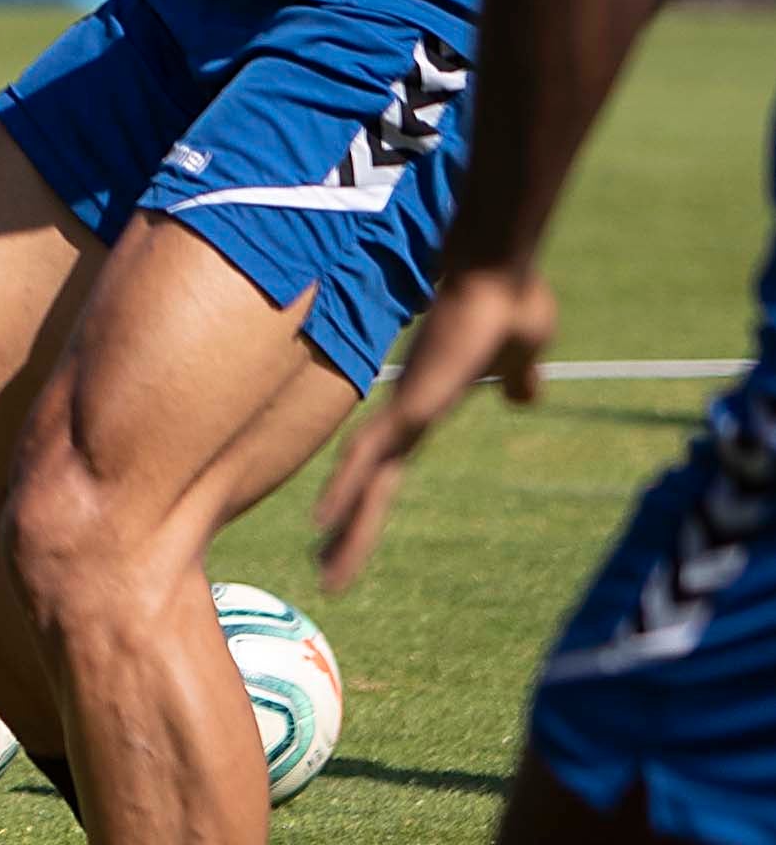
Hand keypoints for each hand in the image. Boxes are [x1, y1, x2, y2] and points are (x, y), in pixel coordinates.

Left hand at [314, 262, 557, 593]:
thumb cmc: (507, 298)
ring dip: (346, 528)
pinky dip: (345, 488)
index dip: (370, 502)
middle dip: (350, 534)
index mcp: (424, 408)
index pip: (390, 468)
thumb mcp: (519, 354)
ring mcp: (404, 409)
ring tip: (326, 573)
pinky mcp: (411, 403)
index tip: (347, 533)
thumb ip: (514, 379)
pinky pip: (372, 454)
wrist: (495, 266)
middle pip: (370, 486)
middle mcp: (404, 414)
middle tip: (329, 577)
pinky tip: (323, 519)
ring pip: (364, 480)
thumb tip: (522, 398)